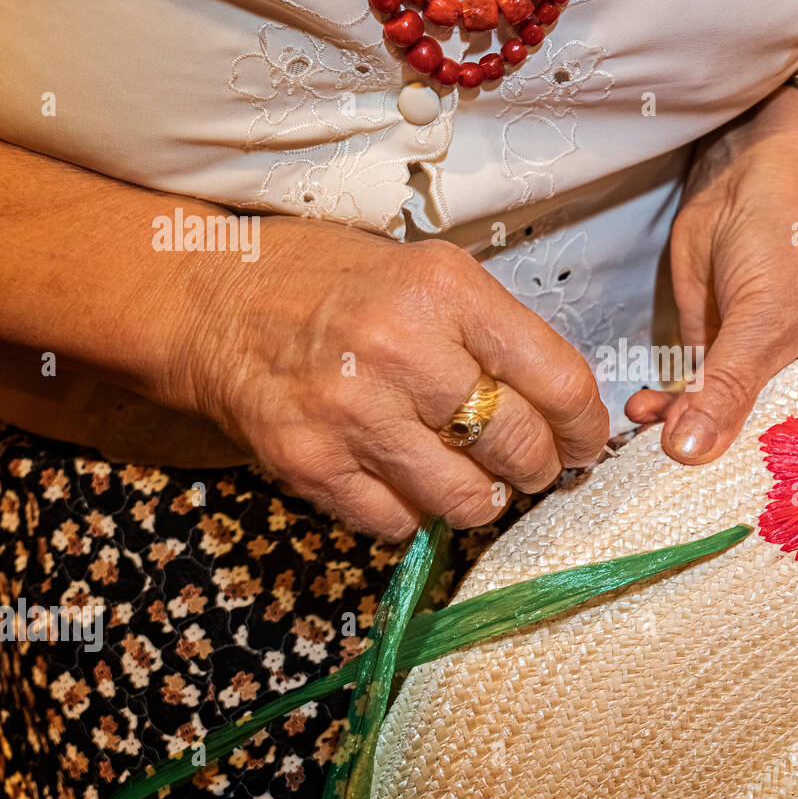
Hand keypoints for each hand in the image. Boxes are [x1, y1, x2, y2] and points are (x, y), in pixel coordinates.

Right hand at [170, 217, 607, 540]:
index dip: (585, 425)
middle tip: (532, 465)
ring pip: (465, 500)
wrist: (211, 300)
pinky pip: (399, 524)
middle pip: (518, 446)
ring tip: (468, 475)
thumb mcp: (425, 274)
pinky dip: (413, 512)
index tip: (585, 439)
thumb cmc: (330, 283)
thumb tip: (562, 407)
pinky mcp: (312, 464)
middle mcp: (402, 350)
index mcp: (445, 291)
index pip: (558, 380)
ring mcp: (353, 413)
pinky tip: (403, 477)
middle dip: (540, 468)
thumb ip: (494, 332)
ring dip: (481, 499)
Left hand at [626, 97, 797, 462]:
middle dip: (714, 469)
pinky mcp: (716, 355)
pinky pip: (689, 397)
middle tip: (667, 496)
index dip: (772, 488)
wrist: (747, 176)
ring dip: (677, 437)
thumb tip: (689, 452)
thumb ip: (726, 388)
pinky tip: (640, 414)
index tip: (726, 521)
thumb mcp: (761, 319)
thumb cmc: (785, 237)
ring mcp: (754, 372)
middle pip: (759, 448)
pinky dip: (663, 408)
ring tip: (641, 450)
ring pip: (717, 425)